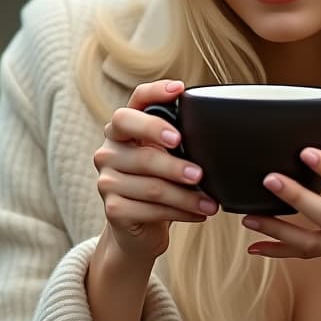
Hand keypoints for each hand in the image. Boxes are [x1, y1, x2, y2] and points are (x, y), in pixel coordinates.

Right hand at [93, 79, 218, 260]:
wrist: (138, 229)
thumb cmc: (159, 184)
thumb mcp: (168, 157)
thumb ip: (179, 140)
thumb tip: (213, 133)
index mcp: (124, 129)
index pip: (135, 102)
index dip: (156, 93)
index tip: (179, 90)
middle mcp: (109, 150)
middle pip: (145, 153)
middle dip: (175, 165)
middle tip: (199, 174)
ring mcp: (106, 181)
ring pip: (153, 187)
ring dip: (187, 197)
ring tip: (211, 203)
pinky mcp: (112, 209)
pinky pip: (150, 210)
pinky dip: (180, 212)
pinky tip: (198, 214)